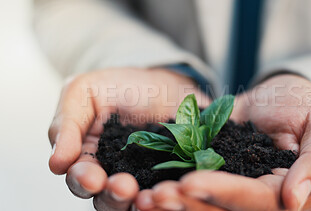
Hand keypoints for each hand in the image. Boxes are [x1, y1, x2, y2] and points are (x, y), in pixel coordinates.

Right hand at [48, 67, 210, 210]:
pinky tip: (168, 191)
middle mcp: (112, 173)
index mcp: (86, 157)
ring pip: (133, 201)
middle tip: (123, 187)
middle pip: (105, 198)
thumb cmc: (117, 85)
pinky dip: (165, 194)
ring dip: (136, 201)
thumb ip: (66, 125)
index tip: (92, 178)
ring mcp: (142, 177)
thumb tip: (56, 164)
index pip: (79, 177)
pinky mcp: (167, 176)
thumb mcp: (82, 92)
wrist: (159, 82)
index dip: (83, 180)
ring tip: (145, 195)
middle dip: (112, 195)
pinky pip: (164, 191)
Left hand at [139, 74, 310, 210]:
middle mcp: (259, 202)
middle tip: (155, 196)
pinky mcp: (214, 181)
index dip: (223, 193)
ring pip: (204, 207)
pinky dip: (171, 194)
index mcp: (288, 195)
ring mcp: (234, 193)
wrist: (276, 96)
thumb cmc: (304, 106)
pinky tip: (144, 191)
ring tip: (143, 198)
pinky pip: (192, 192)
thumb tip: (296, 200)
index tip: (189, 182)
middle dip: (189, 205)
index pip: (255, 201)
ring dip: (174, 206)